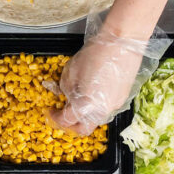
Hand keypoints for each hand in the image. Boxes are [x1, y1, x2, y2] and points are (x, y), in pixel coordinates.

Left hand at [48, 16, 171, 135]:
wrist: (122, 44)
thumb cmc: (95, 54)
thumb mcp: (71, 71)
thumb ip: (65, 89)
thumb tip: (65, 97)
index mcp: (85, 106)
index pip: (66, 121)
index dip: (55, 118)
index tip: (51, 112)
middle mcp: (101, 111)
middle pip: (84, 129)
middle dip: (71, 125)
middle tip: (63, 115)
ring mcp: (114, 106)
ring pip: (96, 119)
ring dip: (84, 116)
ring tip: (78, 101)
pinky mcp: (123, 99)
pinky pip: (106, 109)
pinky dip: (96, 106)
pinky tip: (93, 92)